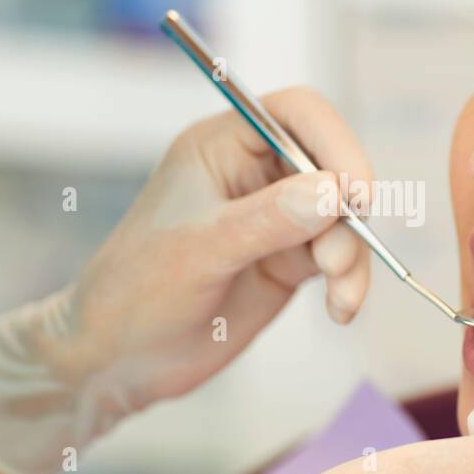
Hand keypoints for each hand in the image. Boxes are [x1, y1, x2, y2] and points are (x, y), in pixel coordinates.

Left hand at [55, 85, 374, 399]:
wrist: (118, 358)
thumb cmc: (135, 290)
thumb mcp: (198, 250)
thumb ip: (266, 219)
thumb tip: (332, 192)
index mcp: (221, 146)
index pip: (296, 115)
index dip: (334, 141)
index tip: (355, 191)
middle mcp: (254, 174)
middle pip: (331, 164)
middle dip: (347, 209)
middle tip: (340, 255)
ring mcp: (276, 219)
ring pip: (342, 217)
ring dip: (352, 254)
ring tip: (341, 295)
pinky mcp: (288, 261)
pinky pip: (338, 257)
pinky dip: (349, 281)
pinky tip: (339, 309)